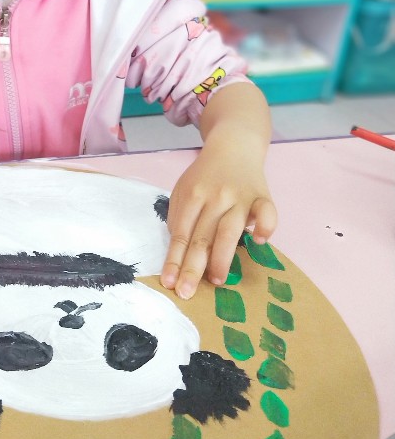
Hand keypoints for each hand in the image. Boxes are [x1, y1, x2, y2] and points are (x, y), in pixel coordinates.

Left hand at [160, 140, 276, 298]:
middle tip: (187, 293)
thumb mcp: (184, 190)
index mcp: (192, 195)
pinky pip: (267, 213)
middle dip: (193, 268)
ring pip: (230, 230)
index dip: (175, 260)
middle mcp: (215, 196)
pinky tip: (259, 241)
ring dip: (223, 257)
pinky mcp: (263, 195)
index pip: (181, 234)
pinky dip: (265, 227)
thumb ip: (180, 219)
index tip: (170, 284)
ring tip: (217, 281)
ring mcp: (240, 196)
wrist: (234, 145)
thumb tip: (179, 254)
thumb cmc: (205, 176)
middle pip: (202, 237)